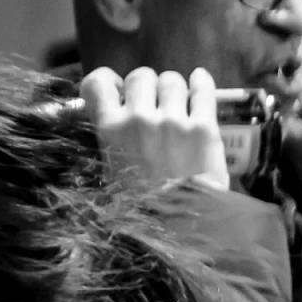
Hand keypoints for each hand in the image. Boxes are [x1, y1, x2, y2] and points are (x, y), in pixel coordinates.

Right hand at [80, 66, 229, 191]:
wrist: (175, 225)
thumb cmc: (137, 205)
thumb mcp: (109, 172)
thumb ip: (111, 141)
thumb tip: (114, 119)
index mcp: (110, 130)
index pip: (98, 82)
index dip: (106, 82)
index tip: (115, 91)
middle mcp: (140, 117)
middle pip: (140, 76)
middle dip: (144, 86)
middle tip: (149, 102)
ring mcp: (174, 120)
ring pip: (171, 80)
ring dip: (172, 88)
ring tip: (175, 101)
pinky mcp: (204, 126)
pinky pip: (203, 90)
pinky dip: (201, 82)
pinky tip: (198, 80)